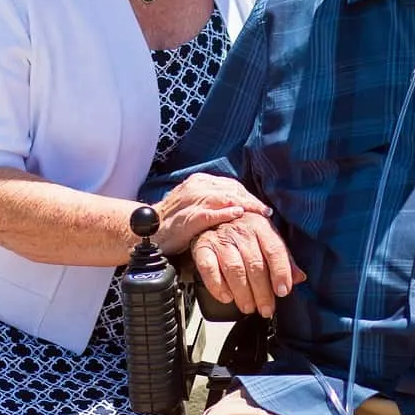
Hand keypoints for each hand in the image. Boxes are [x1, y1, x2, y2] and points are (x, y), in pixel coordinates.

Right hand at [152, 173, 270, 255]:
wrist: (149, 232)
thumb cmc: (175, 221)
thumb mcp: (197, 205)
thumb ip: (216, 202)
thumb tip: (241, 207)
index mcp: (200, 182)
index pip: (231, 186)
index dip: (249, 196)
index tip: (262, 208)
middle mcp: (196, 187)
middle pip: (231, 190)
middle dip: (250, 201)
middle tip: (266, 211)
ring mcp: (190, 201)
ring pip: (223, 198)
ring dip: (243, 204)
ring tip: (259, 212)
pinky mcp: (186, 217)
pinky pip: (208, 213)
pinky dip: (224, 213)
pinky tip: (237, 215)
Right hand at [191, 212, 305, 318]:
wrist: (213, 215)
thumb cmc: (244, 230)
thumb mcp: (267, 238)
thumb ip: (283, 258)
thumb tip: (300, 277)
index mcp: (261, 226)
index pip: (274, 250)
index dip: (281, 272)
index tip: (283, 291)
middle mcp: (241, 231)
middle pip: (255, 264)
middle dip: (262, 291)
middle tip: (266, 309)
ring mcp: (221, 239)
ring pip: (234, 269)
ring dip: (242, 292)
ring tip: (249, 307)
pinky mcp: (203, 247)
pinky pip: (209, 269)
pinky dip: (217, 286)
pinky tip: (227, 297)